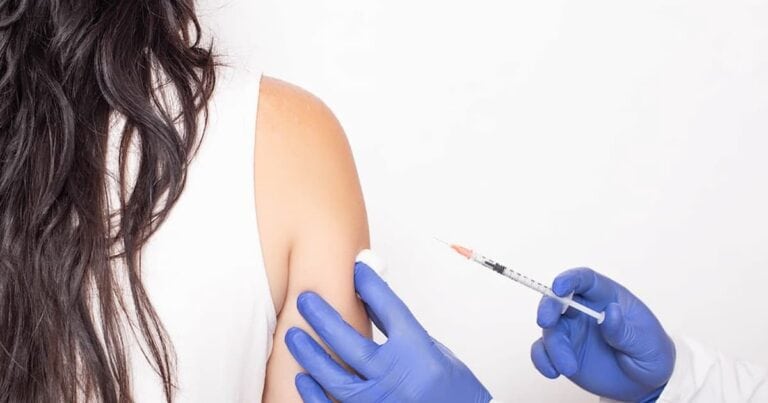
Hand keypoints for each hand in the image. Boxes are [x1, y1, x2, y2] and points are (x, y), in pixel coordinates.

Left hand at [285, 261, 492, 402]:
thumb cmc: (451, 392)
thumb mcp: (433, 351)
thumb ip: (399, 329)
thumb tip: (369, 299)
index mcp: (418, 354)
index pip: (390, 309)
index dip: (371, 285)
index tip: (357, 268)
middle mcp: (397, 378)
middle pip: (351, 342)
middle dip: (323, 317)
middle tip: (305, 300)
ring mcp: (381, 402)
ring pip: (336, 377)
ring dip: (311, 355)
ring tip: (294, 335)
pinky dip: (315, 395)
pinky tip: (304, 378)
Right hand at [531, 268, 674, 401]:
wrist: (643, 382)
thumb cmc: (650, 353)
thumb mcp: (648, 343)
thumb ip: (626, 330)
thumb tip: (610, 312)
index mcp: (607, 297)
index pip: (585, 280)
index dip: (570, 279)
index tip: (559, 287)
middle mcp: (584, 310)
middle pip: (558, 300)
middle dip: (548, 307)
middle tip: (546, 322)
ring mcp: (571, 330)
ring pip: (550, 329)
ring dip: (554, 347)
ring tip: (569, 368)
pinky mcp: (562, 351)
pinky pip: (543, 351)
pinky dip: (542, 360)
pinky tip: (554, 372)